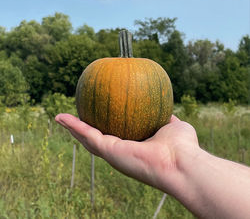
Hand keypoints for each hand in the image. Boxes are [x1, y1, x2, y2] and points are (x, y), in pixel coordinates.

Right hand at [55, 114, 198, 193]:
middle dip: (84, 130)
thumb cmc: (183, 147)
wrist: (182, 162)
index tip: (98, 117)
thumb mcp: (172, 125)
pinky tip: (62, 117)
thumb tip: (165, 109)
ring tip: (61, 118)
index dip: (104, 128)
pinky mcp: (109, 151)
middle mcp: (120, 153)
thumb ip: (165, 117)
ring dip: (73, 128)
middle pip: (96, 140)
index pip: (114, 137)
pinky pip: (87, 135)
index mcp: (133, 148)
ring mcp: (113, 154)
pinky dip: (73, 126)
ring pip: (87, 139)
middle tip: (73, 119)